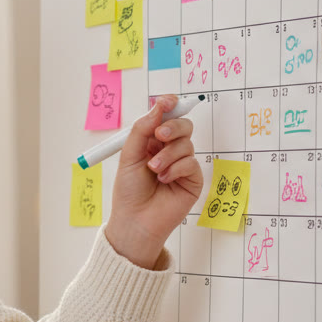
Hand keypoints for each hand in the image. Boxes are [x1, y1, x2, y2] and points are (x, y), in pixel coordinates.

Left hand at [104, 94, 203, 267]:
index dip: (169, 105)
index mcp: (152, 141)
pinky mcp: (193, 179)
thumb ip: (142, 129)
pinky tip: (164, 180)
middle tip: (159, 136)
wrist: (135, 220)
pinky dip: (175, 168)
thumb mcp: (129, 155)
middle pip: (183, 124)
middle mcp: (169, 150)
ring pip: (186, 143)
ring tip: (153, 170)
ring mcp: (182, 164)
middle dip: (172, 126)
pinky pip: (191, 162)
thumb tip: (158, 106)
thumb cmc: (129, 190)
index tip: (166, 102)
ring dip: (167, 155)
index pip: (166, 117)